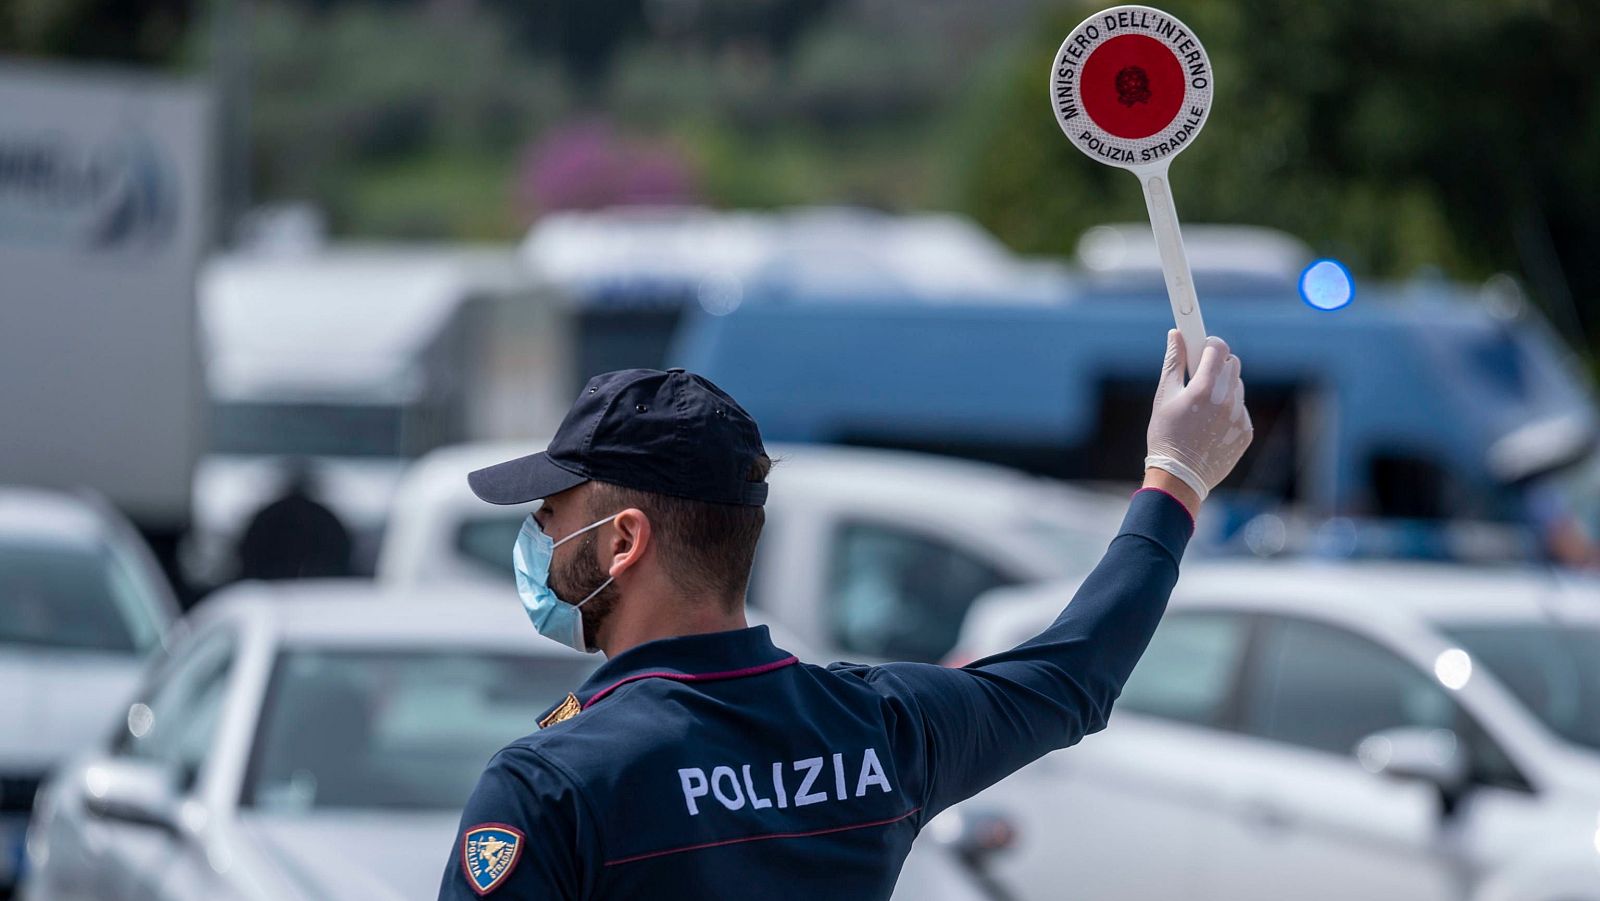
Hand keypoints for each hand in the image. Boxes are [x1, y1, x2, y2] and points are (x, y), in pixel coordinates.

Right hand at [1145, 330, 1251, 502]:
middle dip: (1216, 364)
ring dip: (1224, 388)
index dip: (1208, 342)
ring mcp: (1239, 417)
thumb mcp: (1164, 396)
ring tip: (1202, 406)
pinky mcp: (1245, 432)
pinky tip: (1210, 425)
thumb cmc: (1166, 435)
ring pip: (1237, 387)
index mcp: (1205, 388)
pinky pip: (1241, 409)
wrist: (1180, 477)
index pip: (1218, 347)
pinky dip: (1229, 410)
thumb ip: (1173, 362)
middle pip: (1232, 363)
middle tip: (1198, 376)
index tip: (1200, 345)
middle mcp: (1227, 401)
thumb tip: (1176, 334)